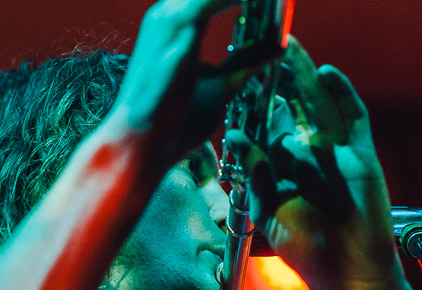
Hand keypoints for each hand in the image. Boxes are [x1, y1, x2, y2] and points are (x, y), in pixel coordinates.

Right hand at [113, 0, 262, 171]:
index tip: (279, 4)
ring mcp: (173, 14)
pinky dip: (249, 0)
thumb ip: (245, 65)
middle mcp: (171, 12)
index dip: (251, 1)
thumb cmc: (173, 125)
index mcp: (177, 25)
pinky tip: (273, 2)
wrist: (141, 143)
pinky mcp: (181, 22)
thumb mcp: (220, 89)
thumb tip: (277, 47)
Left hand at [225, 38, 409, 289]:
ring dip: (300, 79)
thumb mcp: (270, 212)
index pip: (262, 136)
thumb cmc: (308, 253)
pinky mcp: (360, 156)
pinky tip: (324, 72)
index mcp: (281, 178)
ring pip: (315, 110)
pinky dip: (340, 93)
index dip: (249, 112)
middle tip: (256, 56)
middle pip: (289, 114)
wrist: (349, 274)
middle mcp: (306, 164)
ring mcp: (334, 157)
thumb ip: (255, 175)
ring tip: (284, 48)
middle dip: (273, 86)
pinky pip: (353, 117)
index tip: (230, 87)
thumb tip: (235, 137)